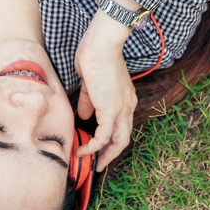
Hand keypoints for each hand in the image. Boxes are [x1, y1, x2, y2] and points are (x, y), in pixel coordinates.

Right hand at [74, 10, 135, 171]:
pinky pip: (103, 136)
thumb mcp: (91, 83)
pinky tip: (82, 151)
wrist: (101, 45)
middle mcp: (127, 106)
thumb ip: (89, 100)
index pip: (122, 125)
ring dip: (103, 155)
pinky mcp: (110, 111)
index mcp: (125, 99)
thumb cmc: (95, 56)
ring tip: (90, 163)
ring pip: (117, 141)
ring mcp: (121, 109)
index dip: (111, 139)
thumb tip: (84, 115)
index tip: (98, 148)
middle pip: (124, 138)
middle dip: (111, 154)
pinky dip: (93, 146)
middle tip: (98, 164)